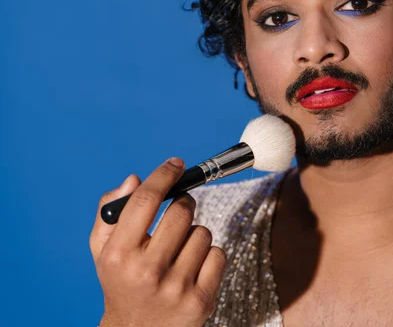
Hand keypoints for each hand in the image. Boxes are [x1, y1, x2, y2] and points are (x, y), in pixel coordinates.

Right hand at [89, 158, 226, 326]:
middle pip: (182, 210)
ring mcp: (176, 287)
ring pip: (203, 232)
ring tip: (179, 251)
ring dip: (194, 234)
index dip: (164, 175)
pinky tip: (193, 268)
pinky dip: (209, 255)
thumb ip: (111, 212)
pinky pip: (218, 254)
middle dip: (183, 204)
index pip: (145, 201)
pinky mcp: (201, 299)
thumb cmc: (121, 282)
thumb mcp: (103, 251)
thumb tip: (134, 179)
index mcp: (119, 254)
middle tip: (179, 210)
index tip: (176, 164)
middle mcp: (147, 271)